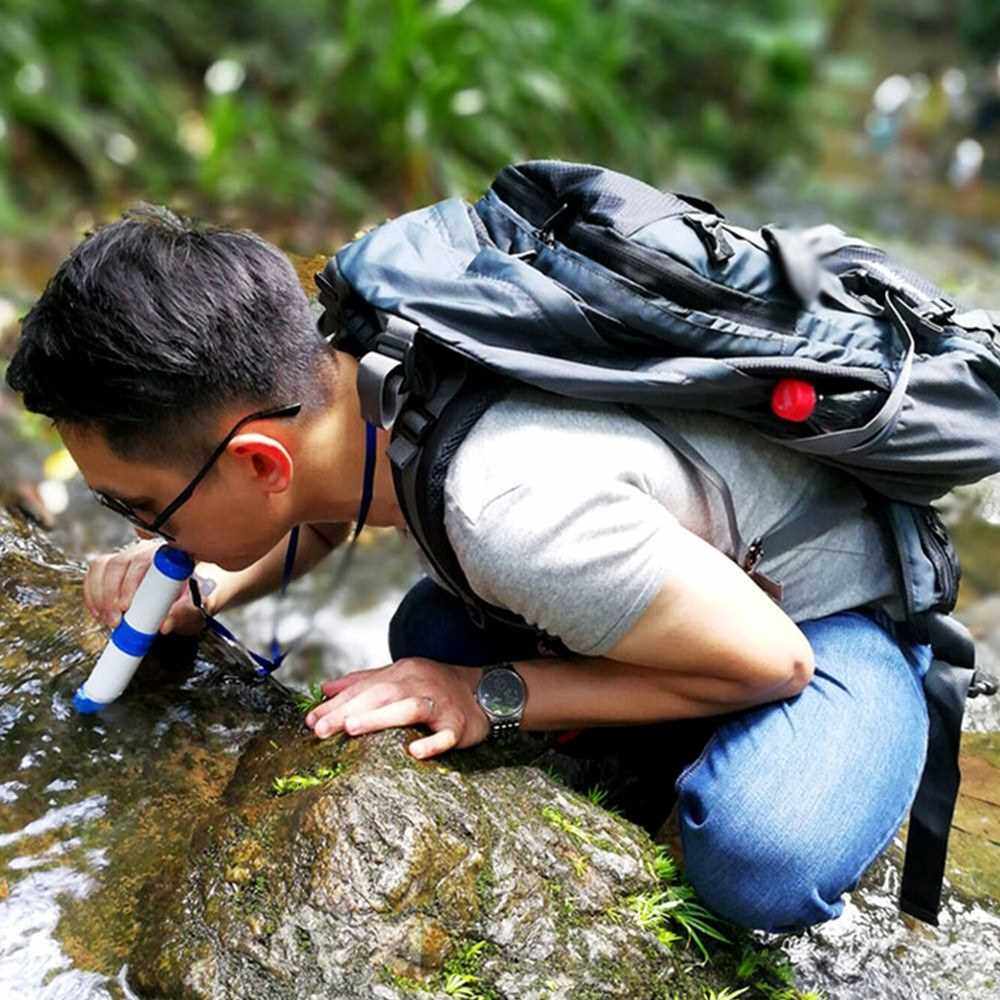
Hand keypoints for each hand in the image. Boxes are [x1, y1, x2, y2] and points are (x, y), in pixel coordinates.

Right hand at [83, 539, 206, 636]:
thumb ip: (186, 613)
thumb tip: (165, 624)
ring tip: (107, 620)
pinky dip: (92, 594)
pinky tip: (98, 612)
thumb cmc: (199, 595)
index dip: (131, 583)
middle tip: (115, 621)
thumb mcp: (201, 606)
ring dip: (100, 596)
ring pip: (103, 567)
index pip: (145, 561)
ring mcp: (130, 556)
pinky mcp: (115, 566)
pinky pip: (95, 573)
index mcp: (171, 554)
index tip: (125, 606)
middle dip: (111, 594)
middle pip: (120, 563)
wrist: (197, 592)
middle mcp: (148, 550)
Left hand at [304, 657, 489, 759]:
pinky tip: (415, 752)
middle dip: (349, 711)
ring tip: (353, 729)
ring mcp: (440, 703)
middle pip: (381, 694)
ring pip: (409, 708)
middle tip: (321, 728)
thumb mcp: (400, 677)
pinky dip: (432, 743)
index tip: (310, 720)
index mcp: (403, 672)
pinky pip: (445, 734)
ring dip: (381, 718)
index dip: (337, 703)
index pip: (365, 687)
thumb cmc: (436, 687)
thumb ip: (362, 682)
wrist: (486, 691)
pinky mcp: (459, 724)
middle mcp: (419, 683)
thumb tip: (324, 689)